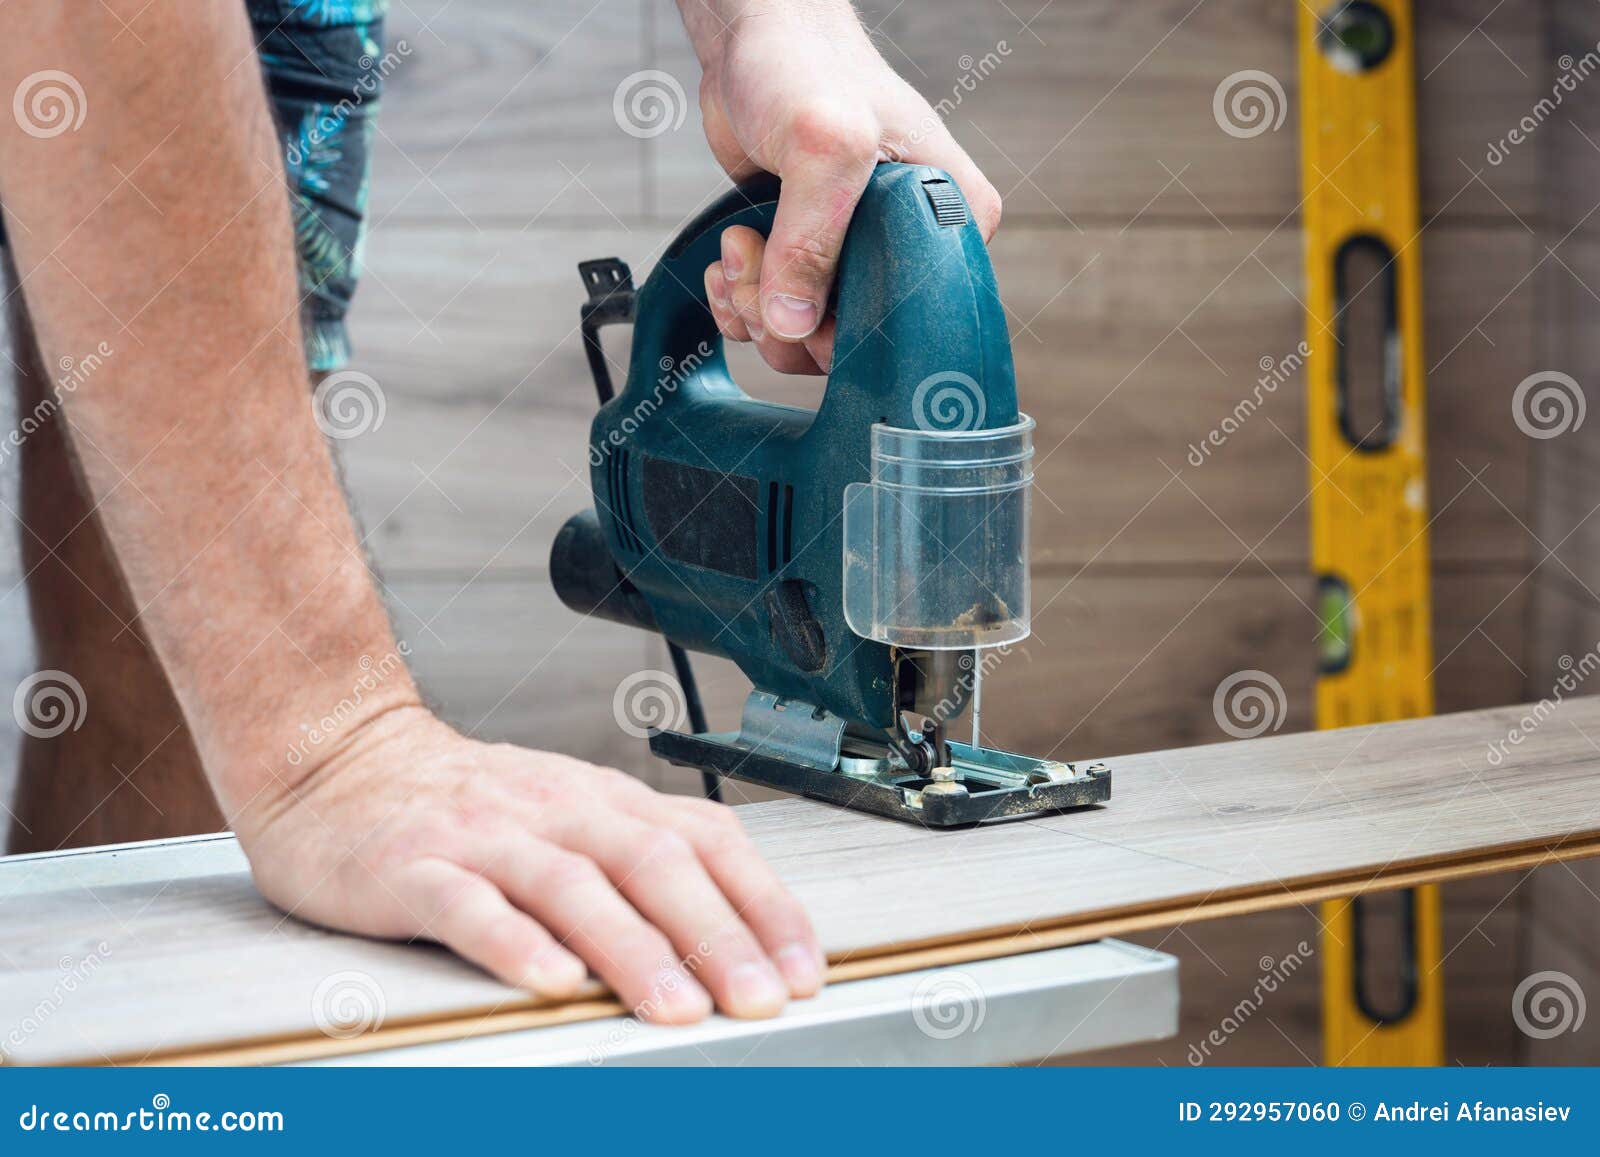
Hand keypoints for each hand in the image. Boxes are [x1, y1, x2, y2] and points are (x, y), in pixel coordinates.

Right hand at [238, 707, 823, 1021]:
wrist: (340, 760)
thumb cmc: (469, 803)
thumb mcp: (571, 813)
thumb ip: (641, 861)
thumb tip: (736, 936)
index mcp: (605, 799)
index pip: (708, 841)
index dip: (764, 904)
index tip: (804, 967)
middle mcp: (557, 810)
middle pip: (654, 863)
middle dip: (718, 936)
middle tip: (760, 999)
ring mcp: (486, 837)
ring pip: (574, 887)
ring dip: (635, 950)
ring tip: (678, 1007)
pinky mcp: (414, 869)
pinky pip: (470, 907)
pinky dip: (516, 944)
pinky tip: (551, 980)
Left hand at [692, 2, 1001, 372]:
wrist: (754, 41)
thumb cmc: (808, 66)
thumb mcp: (825, 144)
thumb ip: (811, 239)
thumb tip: (792, 324)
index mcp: (950, 221)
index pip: (919, 320)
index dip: (853, 327)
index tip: (811, 291)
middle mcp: (909, 247)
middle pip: (851, 340)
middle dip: (788, 318)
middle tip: (759, 261)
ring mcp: (853, 257)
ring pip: (803, 337)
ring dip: (755, 306)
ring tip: (740, 246)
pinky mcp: (805, 257)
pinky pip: (773, 319)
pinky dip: (739, 302)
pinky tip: (731, 259)